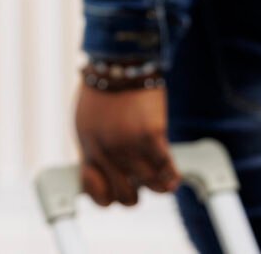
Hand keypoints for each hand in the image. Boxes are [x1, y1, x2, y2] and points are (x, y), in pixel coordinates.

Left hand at [75, 81, 180, 205]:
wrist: (118, 62)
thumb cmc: (103, 90)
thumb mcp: (86, 121)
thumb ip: (94, 149)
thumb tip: (102, 174)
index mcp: (87, 147)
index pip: (96, 193)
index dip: (107, 197)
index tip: (114, 187)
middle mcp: (106, 151)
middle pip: (126, 197)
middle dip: (137, 190)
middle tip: (141, 176)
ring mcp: (128, 145)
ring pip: (150, 187)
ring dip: (157, 182)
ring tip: (160, 171)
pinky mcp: (151, 135)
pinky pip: (167, 171)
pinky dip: (173, 176)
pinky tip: (174, 174)